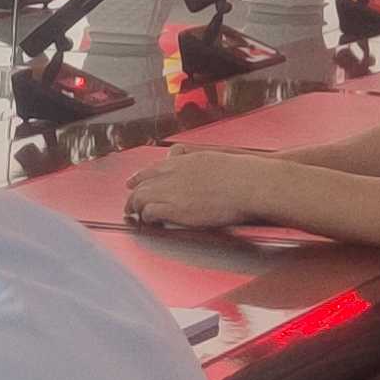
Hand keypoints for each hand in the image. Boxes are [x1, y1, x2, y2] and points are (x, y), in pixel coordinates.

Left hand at [120, 149, 283, 234]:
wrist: (250, 183)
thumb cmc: (242, 174)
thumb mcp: (214, 158)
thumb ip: (195, 160)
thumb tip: (188, 160)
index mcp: (184, 161)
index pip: (152, 168)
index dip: (139, 177)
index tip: (132, 183)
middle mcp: (173, 173)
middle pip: (142, 184)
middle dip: (133, 195)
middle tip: (129, 205)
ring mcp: (173, 190)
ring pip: (140, 198)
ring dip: (135, 207)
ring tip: (134, 215)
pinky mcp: (175, 208)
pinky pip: (150, 212)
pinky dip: (146, 217)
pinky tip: (148, 221)